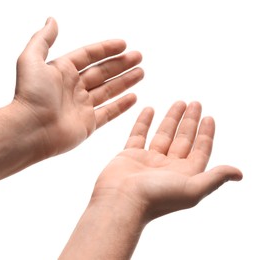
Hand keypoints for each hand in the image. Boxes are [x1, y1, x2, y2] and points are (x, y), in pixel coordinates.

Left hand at [13, 17, 142, 155]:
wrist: (31, 129)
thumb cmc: (30, 95)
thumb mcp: (32, 59)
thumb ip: (43, 39)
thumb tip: (52, 21)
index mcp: (63, 71)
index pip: (89, 56)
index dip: (106, 49)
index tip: (123, 44)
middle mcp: (74, 87)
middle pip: (102, 72)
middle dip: (121, 64)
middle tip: (138, 56)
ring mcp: (82, 106)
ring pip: (109, 90)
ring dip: (125, 81)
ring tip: (141, 72)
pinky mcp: (88, 124)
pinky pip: (109, 113)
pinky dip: (121, 106)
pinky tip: (133, 97)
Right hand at [92, 101, 242, 222]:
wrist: (121, 201)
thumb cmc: (156, 198)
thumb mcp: (192, 188)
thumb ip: (214, 178)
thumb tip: (239, 173)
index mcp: (183, 174)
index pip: (199, 150)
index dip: (205, 134)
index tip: (209, 117)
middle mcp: (167, 167)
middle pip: (183, 139)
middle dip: (190, 121)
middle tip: (195, 103)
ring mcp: (148, 160)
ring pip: (163, 134)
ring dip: (171, 118)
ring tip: (179, 102)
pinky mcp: (130, 155)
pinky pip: (139, 134)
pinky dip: (144, 121)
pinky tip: (150, 108)